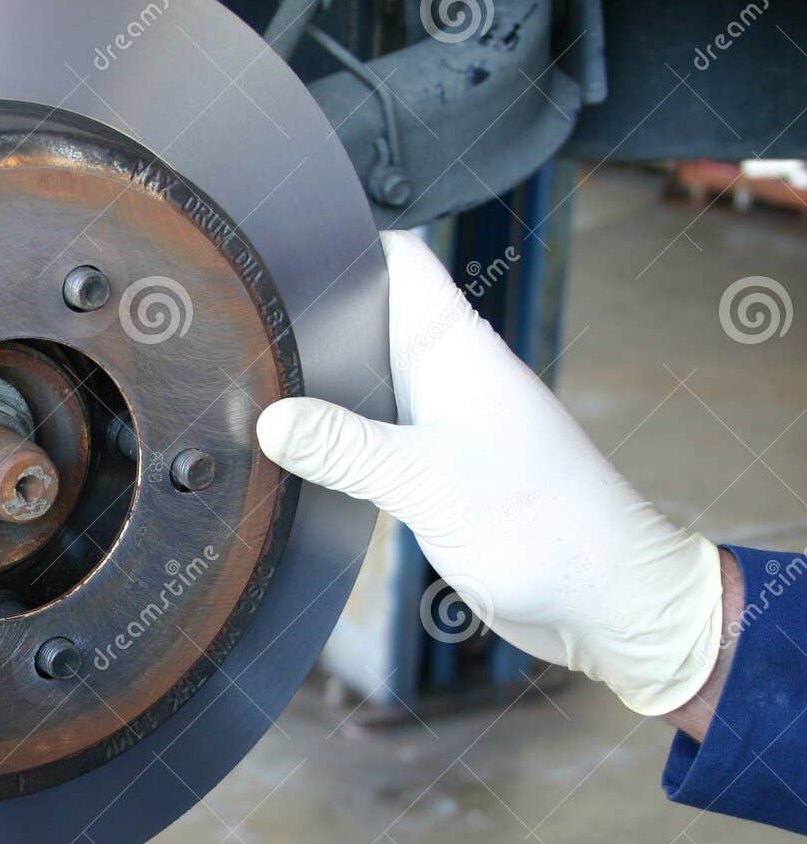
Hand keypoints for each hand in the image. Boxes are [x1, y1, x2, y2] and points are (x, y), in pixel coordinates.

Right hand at [257, 231, 721, 717]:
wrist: (608, 603)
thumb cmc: (547, 528)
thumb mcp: (430, 482)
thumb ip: (347, 449)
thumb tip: (270, 421)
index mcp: (455, 351)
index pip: (397, 260)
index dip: (343, 240)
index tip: (274, 245)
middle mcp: (446, 377)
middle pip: (365, 319)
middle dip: (308, 318)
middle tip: (235, 325)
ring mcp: (439, 424)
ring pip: (363, 381)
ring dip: (317, 386)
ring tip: (244, 386)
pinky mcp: (431, 473)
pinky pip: (368, 438)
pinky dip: (331, 441)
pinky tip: (289, 456)